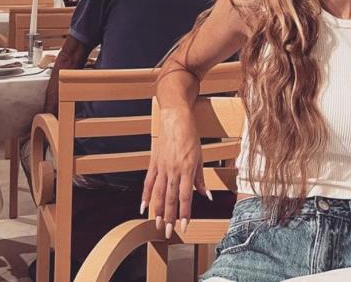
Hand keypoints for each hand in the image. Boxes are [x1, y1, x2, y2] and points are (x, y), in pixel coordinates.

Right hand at [141, 107, 208, 238]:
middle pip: (170, 198)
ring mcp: (162, 167)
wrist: (175, 118)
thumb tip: (206, 196)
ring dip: (158, 211)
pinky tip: (144, 207)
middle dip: (169, 217)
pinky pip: (148, 182)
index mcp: (188, 169)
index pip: (185, 197)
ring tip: (157, 224)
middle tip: (168, 232)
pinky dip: (146, 195)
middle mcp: (173, 170)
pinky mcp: (153, 162)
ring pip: (158, 193)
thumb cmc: (191, 136)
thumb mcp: (201, 156)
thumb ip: (201, 178)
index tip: (184, 226)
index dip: (184, 213)